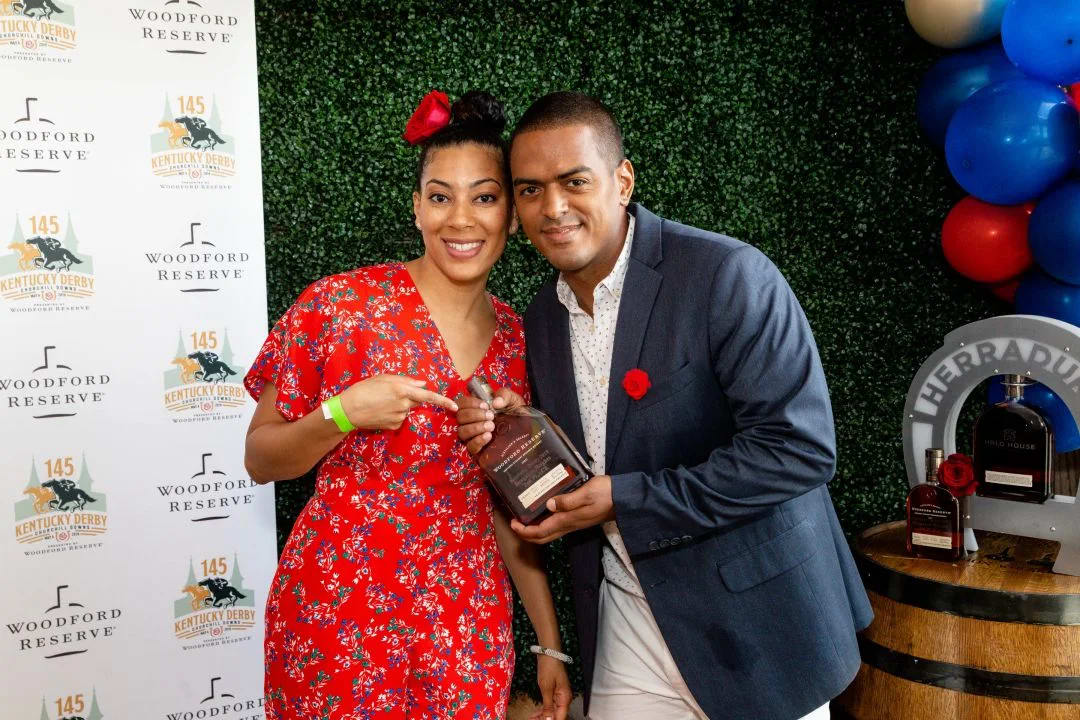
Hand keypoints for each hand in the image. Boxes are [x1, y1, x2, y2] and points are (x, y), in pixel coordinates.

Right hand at [338, 375, 456, 430]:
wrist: (348, 410)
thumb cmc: (363, 390)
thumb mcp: (383, 379)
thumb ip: (405, 381)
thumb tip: (422, 384)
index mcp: (402, 390)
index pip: (428, 396)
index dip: (443, 401)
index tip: (455, 406)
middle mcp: (404, 404)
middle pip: (415, 401)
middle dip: (408, 397)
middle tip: (388, 394)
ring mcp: (399, 417)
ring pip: (406, 410)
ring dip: (398, 405)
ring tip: (380, 402)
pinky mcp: (394, 426)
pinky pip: (399, 419)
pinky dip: (393, 415)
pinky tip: (380, 412)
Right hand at [455, 387, 524, 453]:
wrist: (527, 432)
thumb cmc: (517, 414)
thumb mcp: (513, 400)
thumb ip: (504, 395)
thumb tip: (495, 402)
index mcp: (477, 408)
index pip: (461, 403)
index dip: (469, 403)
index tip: (485, 405)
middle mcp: (472, 421)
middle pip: (460, 417)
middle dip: (474, 415)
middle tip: (491, 416)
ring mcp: (474, 436)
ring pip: (462, 432)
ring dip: (475, 427)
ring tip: (491, 426)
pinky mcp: (479, 450)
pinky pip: (470, 447)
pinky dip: (478, 440)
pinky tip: (489, 436)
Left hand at [511, 475, 614, 543]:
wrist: (624, 500)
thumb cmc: (606, 494)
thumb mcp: (586, 493)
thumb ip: (567, 500)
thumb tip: (548, 504)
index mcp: (567, 520)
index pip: (540, 532)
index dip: (524, 531)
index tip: (512, 523)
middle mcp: (568, 526)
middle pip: (543, 537)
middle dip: (526, 534)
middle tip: (514, 523)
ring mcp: (574, 524)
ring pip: (549, 533)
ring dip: (534, 529)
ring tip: (525, 516)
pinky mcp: (578, 520)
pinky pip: (557, 527)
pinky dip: (545, 523)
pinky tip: (543, 510)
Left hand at [529, 655, 571, 719]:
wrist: (549, 653)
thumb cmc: (549, 668)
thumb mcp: (546, 688)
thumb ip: (548, 706)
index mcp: (565, 698)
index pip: (560, 717)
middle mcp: (564, 699)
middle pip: (557, 715)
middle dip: (545, 719)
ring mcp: (560, 696)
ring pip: (553, 711)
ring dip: (543, 716)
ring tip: (531, 718)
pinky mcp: (555, 692)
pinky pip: (550, 705)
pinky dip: (543, 709)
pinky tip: (535, 714)